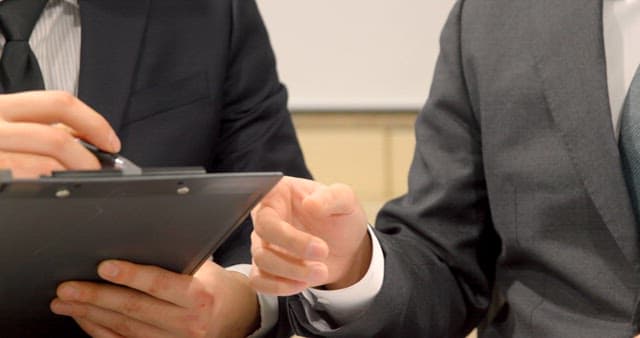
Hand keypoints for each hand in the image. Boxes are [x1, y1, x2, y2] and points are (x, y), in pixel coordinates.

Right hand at [0, 91, 119, 177]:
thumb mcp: (6, 128)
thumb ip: (40, 128)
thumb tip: (86, 142)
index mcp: (1, 106)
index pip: (59, 103)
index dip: (95, 123)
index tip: (112, 142)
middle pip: (56, 138)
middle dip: (87, 159)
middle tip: (97, 172)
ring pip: (44, 164)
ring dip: (72, 175)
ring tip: (77, 183)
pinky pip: (27, 178)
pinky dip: (48, 185)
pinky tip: (51, 190)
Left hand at [50, 260, 259, 337]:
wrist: (237, 318)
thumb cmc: (218, 288)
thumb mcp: (206, 269)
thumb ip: (177, 261)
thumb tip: (137, 245)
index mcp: (199, 296)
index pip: (160, 285)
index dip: (130, 275)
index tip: (104, 267)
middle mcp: (188, 323)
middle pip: (135, 309)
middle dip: (96, 297)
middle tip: (68, 288)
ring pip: (125, 328)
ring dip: (91, 314)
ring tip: (66, 302)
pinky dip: (100, 331)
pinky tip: (85, 319)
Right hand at [250, 176, 371, 295]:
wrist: (345, 246)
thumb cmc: (340, 217)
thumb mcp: (346, 200)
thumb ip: (332, 196)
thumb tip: (311, 204)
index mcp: (278, 193)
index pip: (266, 208)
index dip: (288, 230)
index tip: (317, 242)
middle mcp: (266, 217)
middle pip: (263, 234)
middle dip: (293, 247)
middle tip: (323, 252)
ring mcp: (264, 243)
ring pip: (261, 260)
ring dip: (292, 270)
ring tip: (321, 271)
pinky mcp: (266, 268)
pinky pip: (258, 281)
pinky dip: (278, 286)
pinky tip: (302, 283)